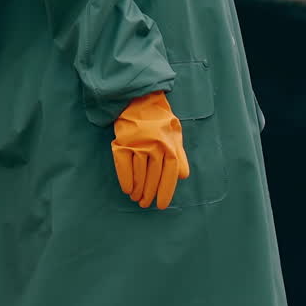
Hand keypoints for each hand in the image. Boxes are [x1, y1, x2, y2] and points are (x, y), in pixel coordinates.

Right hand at [111, 91, 189, 210]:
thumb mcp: (175, 135)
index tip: (161, 205)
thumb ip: (180, 155)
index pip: (169, 174)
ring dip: (137, 189)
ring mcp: (137, 145)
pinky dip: (125, 180)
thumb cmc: (159, 120)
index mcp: (169, 145)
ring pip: (138, 174)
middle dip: (149, 193)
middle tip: (145, 204)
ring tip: (136, 198)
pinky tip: (127, 189)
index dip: (165, 191)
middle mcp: (154, 146)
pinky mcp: (122, 143)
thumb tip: (183, 176)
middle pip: (153, 177)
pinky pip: (123, 166)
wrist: (138, 100)